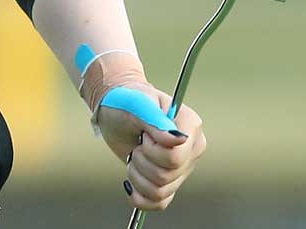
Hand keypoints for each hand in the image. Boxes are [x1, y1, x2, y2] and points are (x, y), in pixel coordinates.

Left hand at [95, 86, 206, 211]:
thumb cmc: (126, 101)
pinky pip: (159, 203)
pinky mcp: (169, 182)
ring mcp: (182, 168)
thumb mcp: (137, 104)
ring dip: (137, 176)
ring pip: (160, 191)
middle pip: (166, 176)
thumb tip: (178, 139)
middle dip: (141, 161)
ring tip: (135, 156)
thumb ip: (156, 121)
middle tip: (138, 144)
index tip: (144, 135)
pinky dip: (140, 196)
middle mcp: (192, 149)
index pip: (175, 158)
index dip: (152, 151)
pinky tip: (131, 181)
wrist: (114, 110)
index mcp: (190, 126)